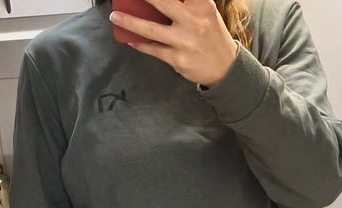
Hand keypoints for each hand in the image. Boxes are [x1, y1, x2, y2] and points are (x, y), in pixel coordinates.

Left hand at [109, 0, 238, 85]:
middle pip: (162, 2)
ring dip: (130, 22)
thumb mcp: (205, 12)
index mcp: (202, 5)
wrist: (225, 68)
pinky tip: (130, 39)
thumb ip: (186, 4)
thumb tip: (155, 5)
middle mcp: (193, 21)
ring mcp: (184, 41)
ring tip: (116, 17)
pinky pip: (153, 49)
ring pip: (150, 29)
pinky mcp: (177, 59)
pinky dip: (140, 44)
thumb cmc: (211, 36)